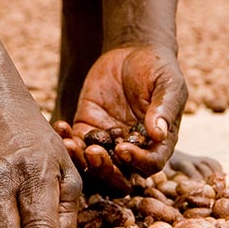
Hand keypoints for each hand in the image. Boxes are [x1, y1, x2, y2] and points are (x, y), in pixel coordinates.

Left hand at [55, 45, 187, 193]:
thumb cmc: (157, 69)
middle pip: (120, 175)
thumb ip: (164, 108)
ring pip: (93, 165)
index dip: (138, 162)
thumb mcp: (168, 84)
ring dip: (81, 160)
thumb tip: (159, 133)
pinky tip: (60, 126)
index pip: (151, 164)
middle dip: (105, 170)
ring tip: (71, 143)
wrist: (131, 52)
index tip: (124, 149)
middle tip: (94, 153)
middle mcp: (133, 148)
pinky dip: (65, 139)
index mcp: (158, 143)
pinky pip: (75, 143)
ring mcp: (108, 141)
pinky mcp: (87, 128)